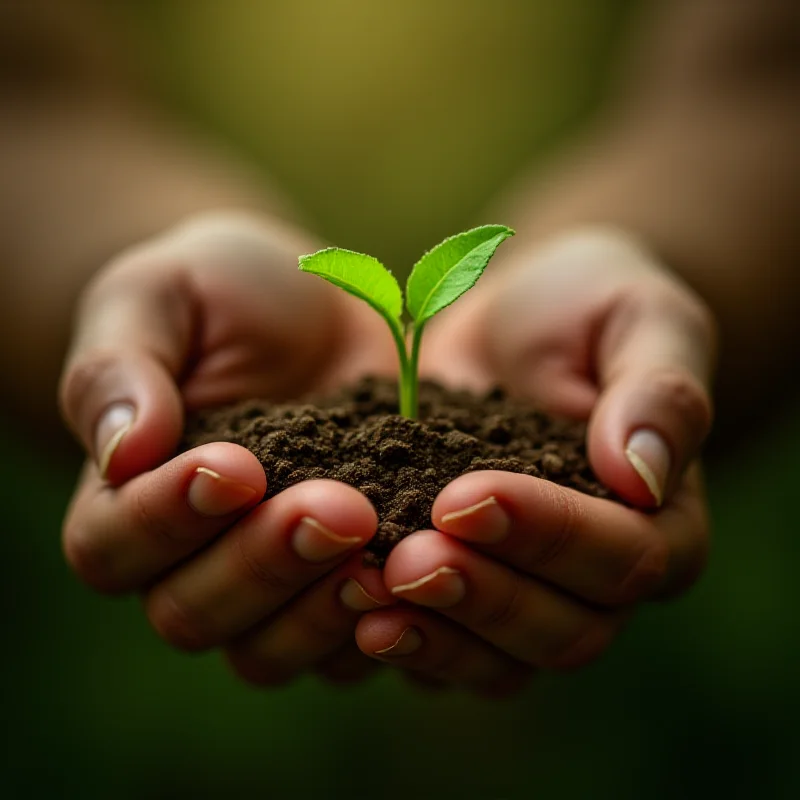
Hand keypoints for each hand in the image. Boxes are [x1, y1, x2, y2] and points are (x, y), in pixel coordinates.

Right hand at [60, 212, 397, 685]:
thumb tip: (120, 453)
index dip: (168, 518)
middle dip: (262, 566)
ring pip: (266, 651)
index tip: (237, 466)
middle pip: (192, 613)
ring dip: (320, 612)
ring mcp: (270, 581)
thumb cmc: (221, 292)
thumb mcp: (161, 296)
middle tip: (336, 511)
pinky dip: (385, 629)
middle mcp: (190, 557)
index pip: (112, 542)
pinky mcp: (341, 581)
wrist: (315, 305)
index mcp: (128, 495)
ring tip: (379, 557)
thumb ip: (121, 367)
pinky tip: (426, 581)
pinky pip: (346, 644)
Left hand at [355, 227, 714, 695]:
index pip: (623, 556)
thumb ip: (659, 392)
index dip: (547, 534)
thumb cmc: (587, 309)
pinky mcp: (466, 594)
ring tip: (362, 596)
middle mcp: (599, 580)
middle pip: (562, 631)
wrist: (513, 320)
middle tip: (404, 560)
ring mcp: (530, 597)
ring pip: (499, 661)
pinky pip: (443, 648)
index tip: (466, 496)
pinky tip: (344, 605)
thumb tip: (641, 475)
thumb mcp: (641, 318)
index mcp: (661, 521)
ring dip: (434, 634)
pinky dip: (399, 635)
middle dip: (481, 596)